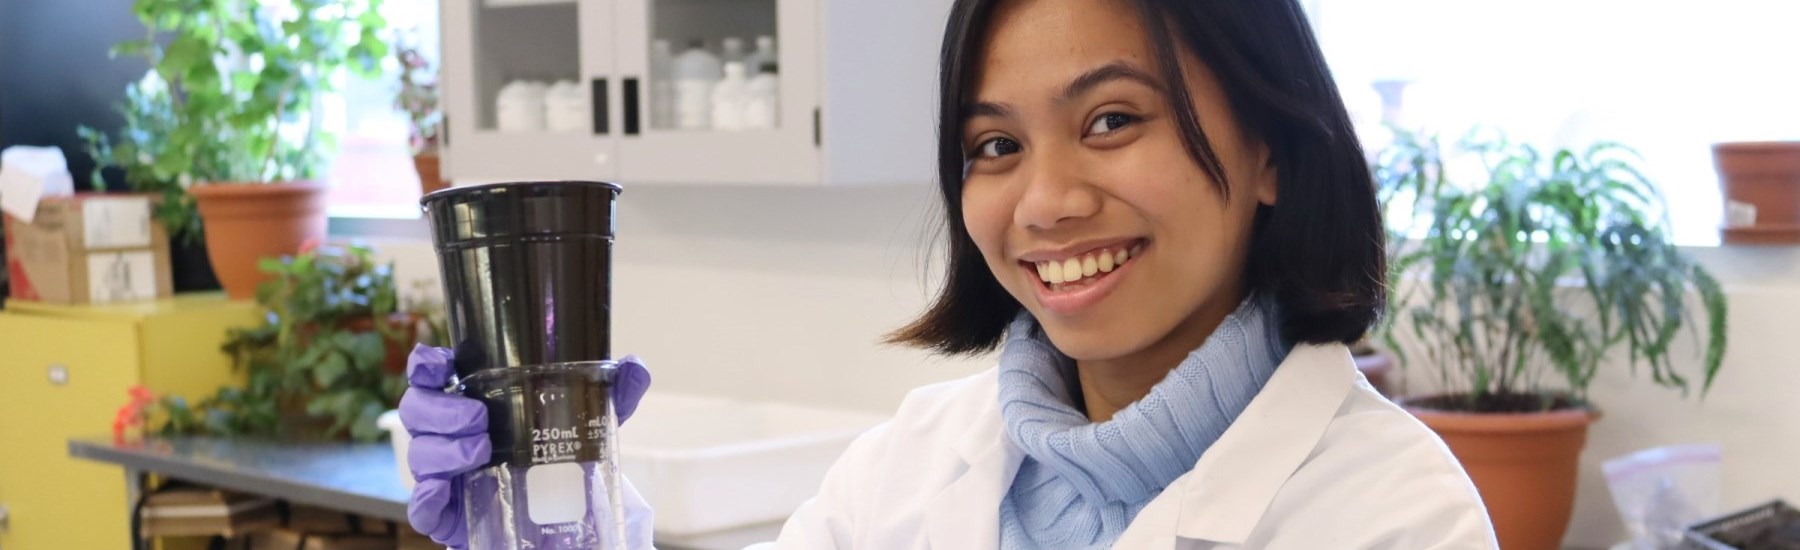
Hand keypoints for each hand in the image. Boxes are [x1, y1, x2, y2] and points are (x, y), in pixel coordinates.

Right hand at [400, 345, 651, 548]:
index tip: (439, 363)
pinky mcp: (445, 513)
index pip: (430, 373)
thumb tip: (635, 366)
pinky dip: (427, 497)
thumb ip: (613, 392)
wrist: (559, 518)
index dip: (426, 364)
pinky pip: (420, 507)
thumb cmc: (559, 458)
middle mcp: (447, 432)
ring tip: (481, 451)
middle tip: (479, 418)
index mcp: (471, 399)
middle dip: (441, 410)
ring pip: (418, 454)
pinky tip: (445, 490)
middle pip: (416, 409)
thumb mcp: (590, 422)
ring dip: (444, 450)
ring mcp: (441, 472)